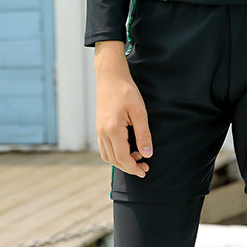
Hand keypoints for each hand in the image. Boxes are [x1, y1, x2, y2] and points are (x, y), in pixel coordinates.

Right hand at [95, 42, 152, 177]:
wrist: (111, 76)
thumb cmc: (126, 91)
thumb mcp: (139, 112)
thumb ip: (143, 134)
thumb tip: (147, 154)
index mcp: (112, 129)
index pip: (122, 158)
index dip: (133, 168)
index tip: (145, 171)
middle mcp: (102, 132)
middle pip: (114, 160)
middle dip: (129, 166)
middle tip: (144, 166)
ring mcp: (98, 130)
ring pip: (107, 156)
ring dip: (121, 161)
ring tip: (137, 156)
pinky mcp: (99, 126)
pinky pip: (105, 147)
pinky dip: (115, 153)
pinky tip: (127, 148)